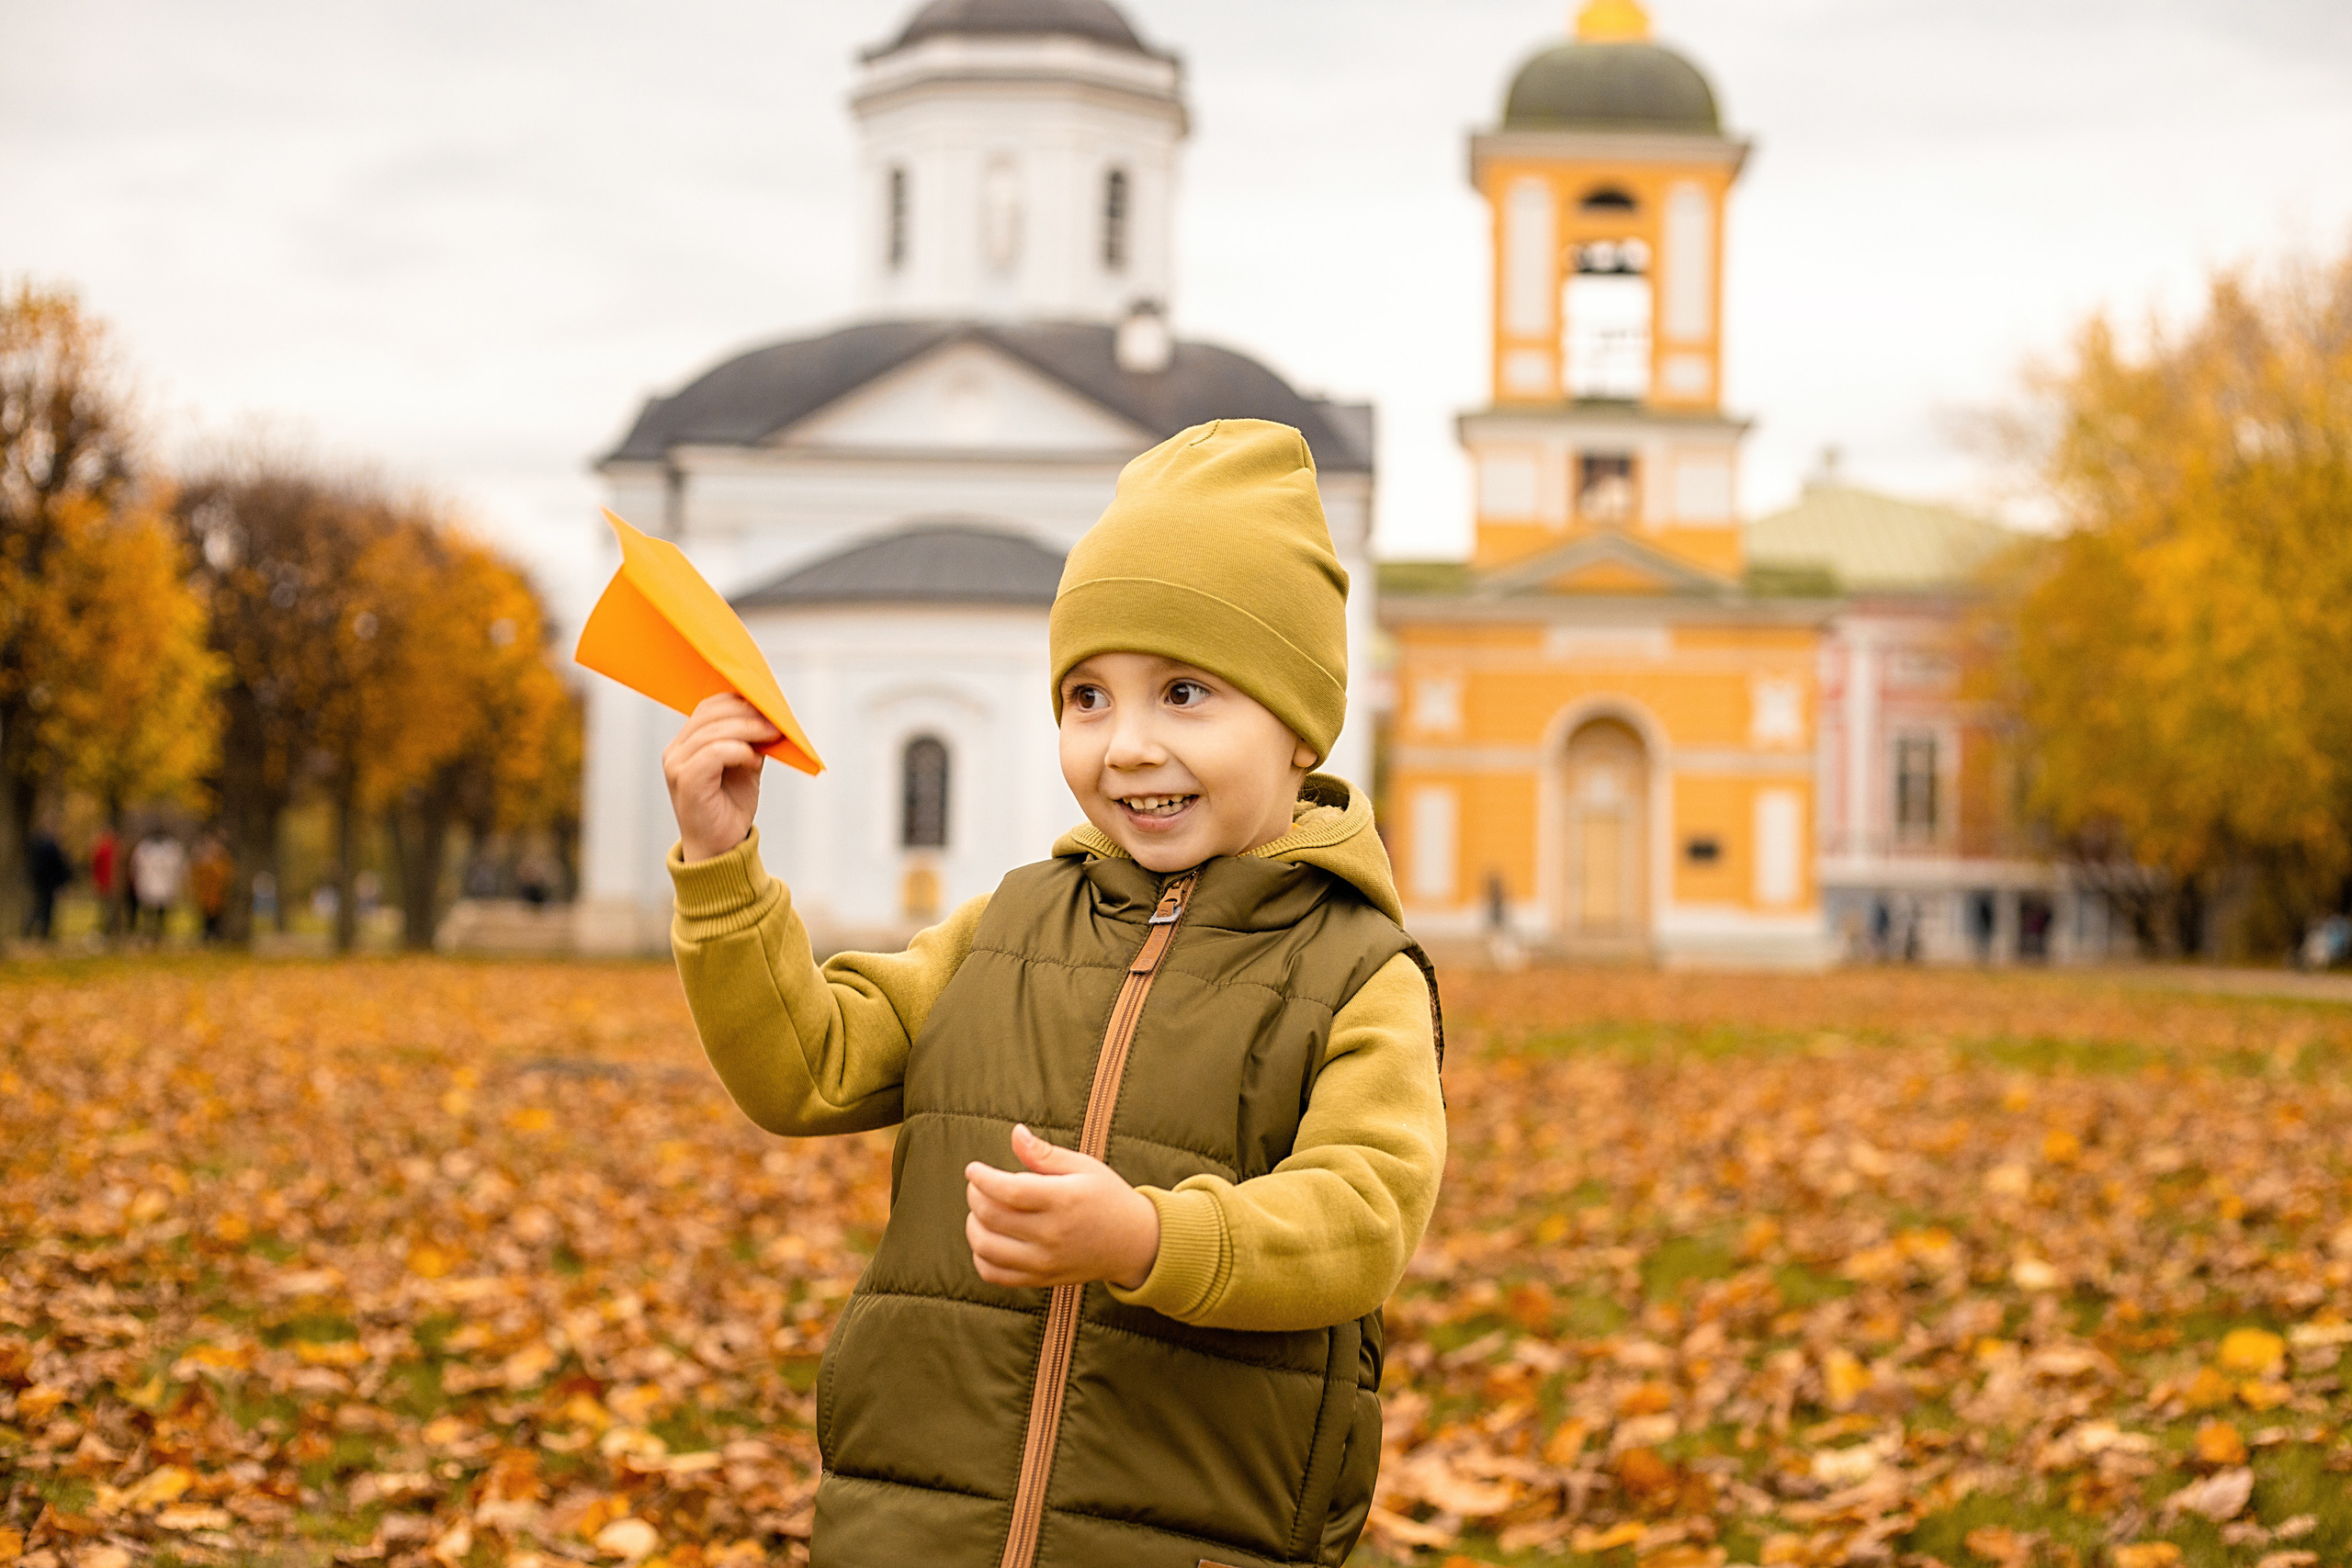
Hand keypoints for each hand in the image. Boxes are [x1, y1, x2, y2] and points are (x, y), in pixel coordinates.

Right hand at [662, 694, 780, 862]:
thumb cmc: (730, 808)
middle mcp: (676, 751)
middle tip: (776, 721)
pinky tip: (753, 761)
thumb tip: (770, 716)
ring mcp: (677, 765)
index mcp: (686, 743)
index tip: (769, 706)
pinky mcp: (686, 781)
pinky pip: (714, 752)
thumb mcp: (744, 765)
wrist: (720, 848)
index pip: (709, 706)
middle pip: (710, 713)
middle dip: (747, 712)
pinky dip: (739, 751)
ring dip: (749, 729)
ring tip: (772, 737)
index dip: (740, 701)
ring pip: (714, 731)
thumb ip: (750, 740)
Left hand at [965, 1124, 1160, 1289]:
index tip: (973, 1169)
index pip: (1009, 1191)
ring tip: (981, 1211)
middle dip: (975, 1196)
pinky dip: (981, 1256)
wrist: (1133, 1244)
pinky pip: (994, 1274)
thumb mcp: (1084, 1167)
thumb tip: (1015, 1133)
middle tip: (978, 1185)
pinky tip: (989, 1238)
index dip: (982, 1178)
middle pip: (992, 1217)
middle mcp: (1052, 1234)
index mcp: (1064, 1200)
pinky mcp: (1041, 1279)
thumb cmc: (1107, 1197)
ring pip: (986, 1248)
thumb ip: (1045, 1153)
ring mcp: (1045, 1261)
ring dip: (973, 1225)